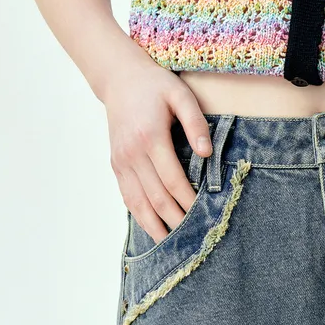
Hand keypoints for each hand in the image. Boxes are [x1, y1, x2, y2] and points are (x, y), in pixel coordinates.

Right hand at [102, 58, 212, 242]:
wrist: (119, 78)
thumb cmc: (155, 86)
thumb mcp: (180, 95)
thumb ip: (195, 123)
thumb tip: (207, 153)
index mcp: (150, 137)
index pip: (173, 180)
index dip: (188, 201)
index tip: (204, 216)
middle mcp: (132, 154)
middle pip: (156, 198)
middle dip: (176, 221)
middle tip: (194, 239)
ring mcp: (121, 162)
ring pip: (138, 204)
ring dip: (156, 227)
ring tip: (173, 245)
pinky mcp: (116, 166)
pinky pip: (128, 198)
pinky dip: (141, 217)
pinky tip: (154, 230)